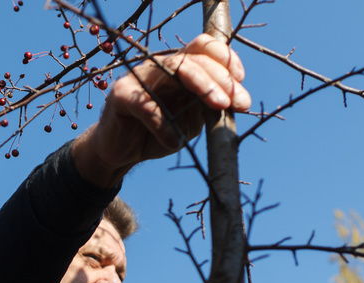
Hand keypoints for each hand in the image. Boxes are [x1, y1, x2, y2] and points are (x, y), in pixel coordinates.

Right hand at [73, 34, 250, 187]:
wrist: (122, 152)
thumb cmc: (158, 133)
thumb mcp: (191, 121)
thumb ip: (209, 108)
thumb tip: (239, 101)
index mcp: (179, 68)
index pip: (204, 49)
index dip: (226, 60)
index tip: (242, 84)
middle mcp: (160, 65)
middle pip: (194, 57)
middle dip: (221, 78)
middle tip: (238, 102)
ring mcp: (139, 76)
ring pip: (175, 69)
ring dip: (202, 86)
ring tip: (220, 107)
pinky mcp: (121, 96)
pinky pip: (146, 105)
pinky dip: (164, 125)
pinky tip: (175, 142)